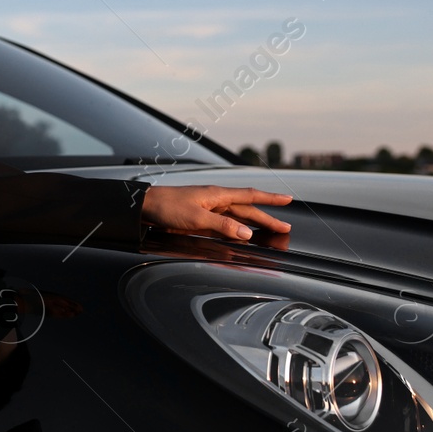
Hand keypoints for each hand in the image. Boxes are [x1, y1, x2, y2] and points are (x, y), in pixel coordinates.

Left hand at [140, 185, 291, 240]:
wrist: (145, 207)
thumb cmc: (168, 207)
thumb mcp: (197, 218)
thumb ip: (223, 225)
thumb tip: (247, 233)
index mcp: (217, 194)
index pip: (250, 196)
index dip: (270, 199)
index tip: (287, 200)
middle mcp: (216, 200)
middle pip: (247, 210)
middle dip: (267, 218)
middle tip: (284, 228)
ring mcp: (208, 210)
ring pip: (237, 218)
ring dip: (253, 225)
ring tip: (269, 232)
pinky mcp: (200, 220)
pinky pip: (224, 226)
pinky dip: (236, 231)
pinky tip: (242, 236)